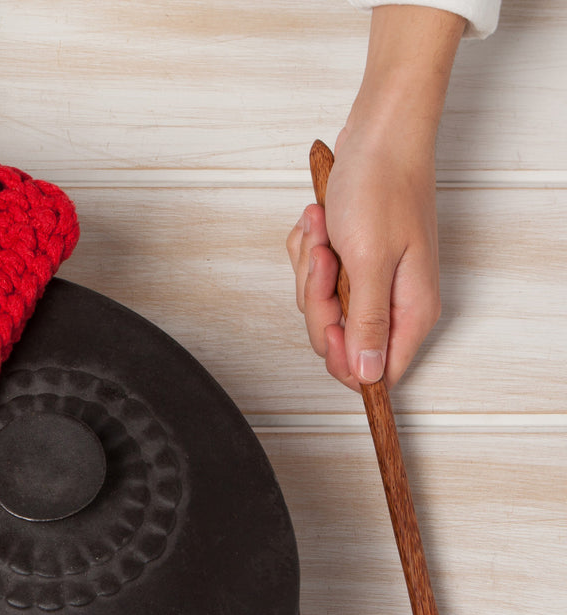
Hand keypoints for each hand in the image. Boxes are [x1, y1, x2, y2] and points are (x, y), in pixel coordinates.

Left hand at [286, 126, 440, 389]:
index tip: (330, 323)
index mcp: (410, 310)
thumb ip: (369, 323)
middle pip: (337, 338)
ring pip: (319, 305)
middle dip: (319, 299)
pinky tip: (321, 221)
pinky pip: (312, 277)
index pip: (376, 371)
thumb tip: (369, 374)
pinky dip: (308, 249)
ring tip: (325, 228)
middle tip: (326, 257)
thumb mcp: (371, 262)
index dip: (344, 358)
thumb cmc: (381, 188)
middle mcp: (392, 302)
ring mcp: (369, 282)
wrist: (376, 135)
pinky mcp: (348, 264)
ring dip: (311, 266)